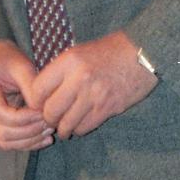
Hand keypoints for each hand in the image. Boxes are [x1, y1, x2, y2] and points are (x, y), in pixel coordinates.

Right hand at [0, 41, 52, 150]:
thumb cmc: (8, 60)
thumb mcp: (20, 65)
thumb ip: (31, 86)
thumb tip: (41, 108)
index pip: (0, 114)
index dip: (24, 118)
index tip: (43, 112)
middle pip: (2, 133)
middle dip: (29, 131)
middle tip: (50, 122)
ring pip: (5, 142)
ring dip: (29, 140)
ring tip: (50, 131)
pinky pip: (8, 143)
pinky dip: (27, 144)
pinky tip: (44, 139)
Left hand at [25, 30, 156, 138]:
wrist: (142, 53)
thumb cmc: (110, 51)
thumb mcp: (80, 52)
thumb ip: (61, 72)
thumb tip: (42, 94)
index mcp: (69, 61)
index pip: (38, 90)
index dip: (36, 101)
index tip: (40, 104)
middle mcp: (79, 79)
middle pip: (50, 111)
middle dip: (49, 119)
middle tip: (53, 118)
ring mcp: (94, 95)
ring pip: (66, 124)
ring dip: (64, 128)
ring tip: (65, 126)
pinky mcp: (108, 108)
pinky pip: (85, 127)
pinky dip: (80, 129)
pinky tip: (81, 124)